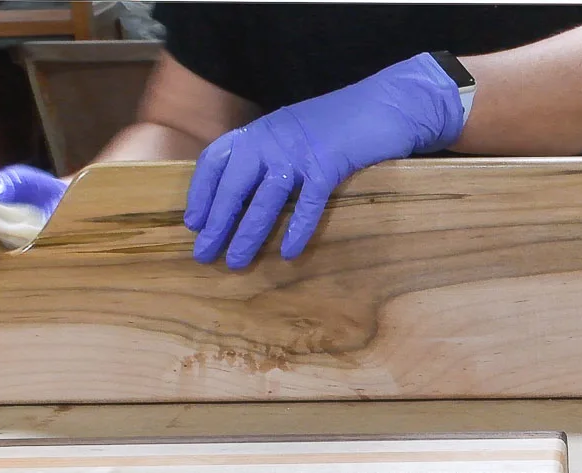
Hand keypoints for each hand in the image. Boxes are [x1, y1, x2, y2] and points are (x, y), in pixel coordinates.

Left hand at [185, 52, 464, 268]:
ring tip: (236, 261)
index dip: (201, 191)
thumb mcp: (295, 130)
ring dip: (247, 233)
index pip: (216, 159)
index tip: (194, 221)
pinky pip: (308, 203)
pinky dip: (297, 229)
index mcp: (261, 130)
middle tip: (203, 253)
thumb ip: (273, 152)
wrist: (387, 102)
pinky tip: (287, 253)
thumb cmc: (342, 121)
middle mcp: (273, 139)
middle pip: (234, 185)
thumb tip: (249, 191)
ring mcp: (301, 152)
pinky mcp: (330, 165)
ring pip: (265, 199)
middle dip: (217, 222)